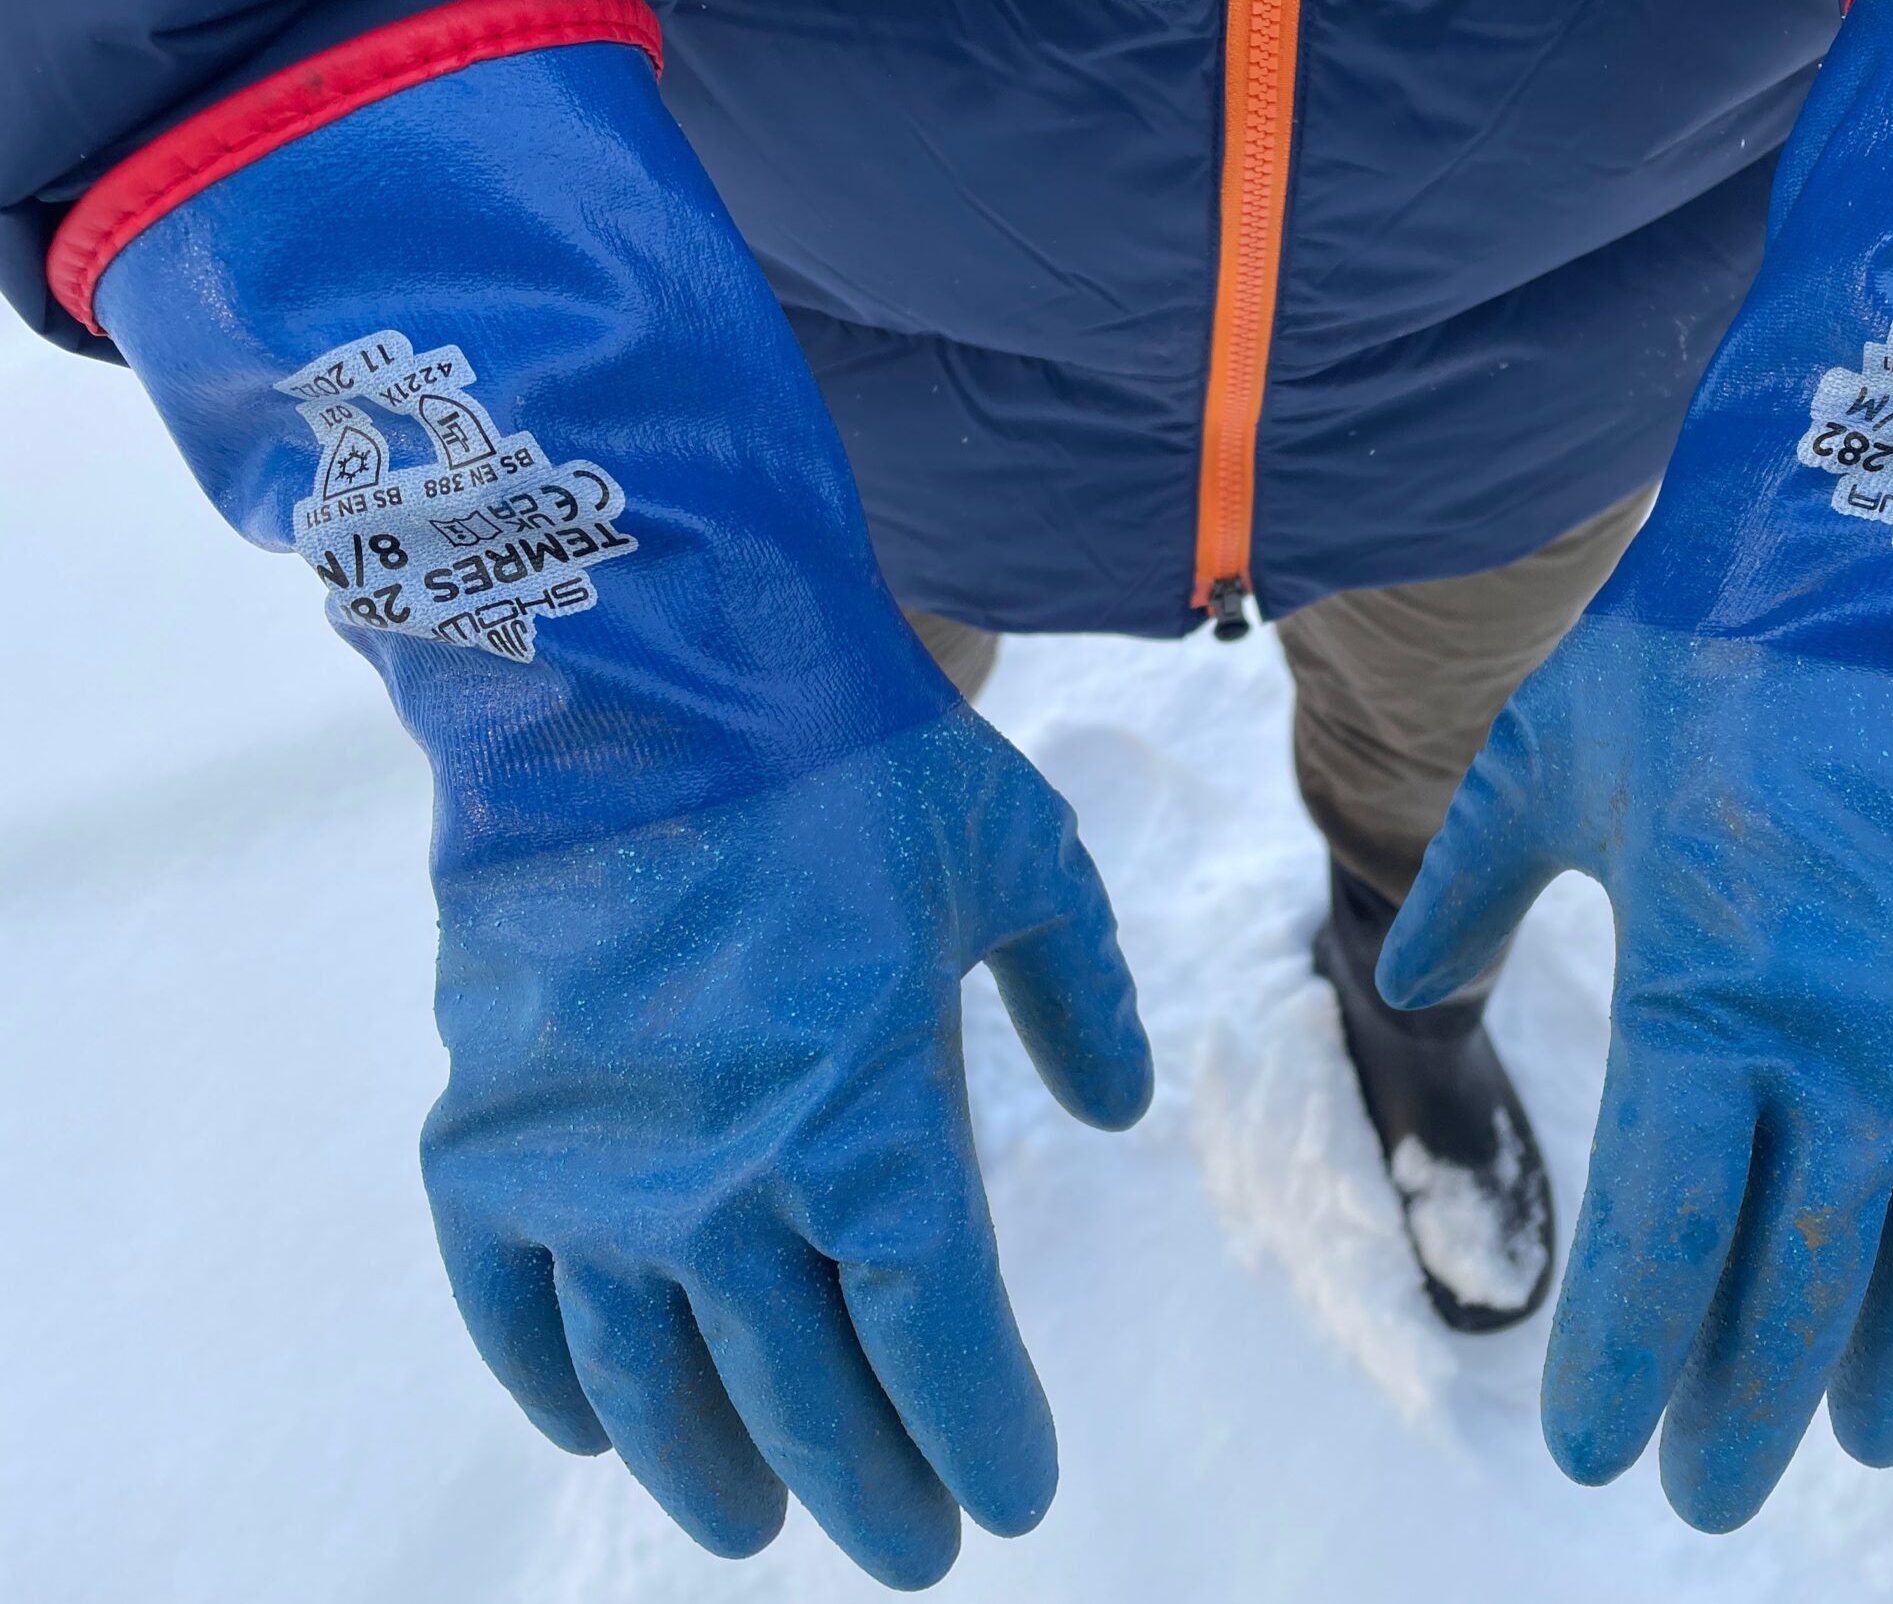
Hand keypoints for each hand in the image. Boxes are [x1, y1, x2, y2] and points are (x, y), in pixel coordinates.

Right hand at [55, 0, 1160, 1584]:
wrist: (644, 661)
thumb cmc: (854, 754)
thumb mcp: (1024, 863)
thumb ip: (1084, 998)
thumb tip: (1119, 1109)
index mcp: (871, 1128)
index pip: (936, 1345)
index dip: (979, 1436)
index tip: (1012, 1497)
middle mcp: (722, 1184)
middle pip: (803, 1398)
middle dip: (867, 1488)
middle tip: (908, 1550)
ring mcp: (591, 1169)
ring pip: (655, 1381)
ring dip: (710, 1468)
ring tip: (753, 1525)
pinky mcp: (489, 1130)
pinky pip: (509, 1299)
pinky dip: (551, 1376)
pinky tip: (591, 1427)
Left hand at [1379, 618, 1892, 1527]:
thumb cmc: (1694, 652)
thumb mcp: (1546, 765)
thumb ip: (1467, 891)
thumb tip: (1415, 983)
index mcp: (1709, 996)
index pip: (1666, 1248)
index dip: (1628, 1371)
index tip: (1594, 1456)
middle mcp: (1859, 1039)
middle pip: (1800, 1293)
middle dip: (1747, 1412)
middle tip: (1712, 1493)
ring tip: (1851, 1431)